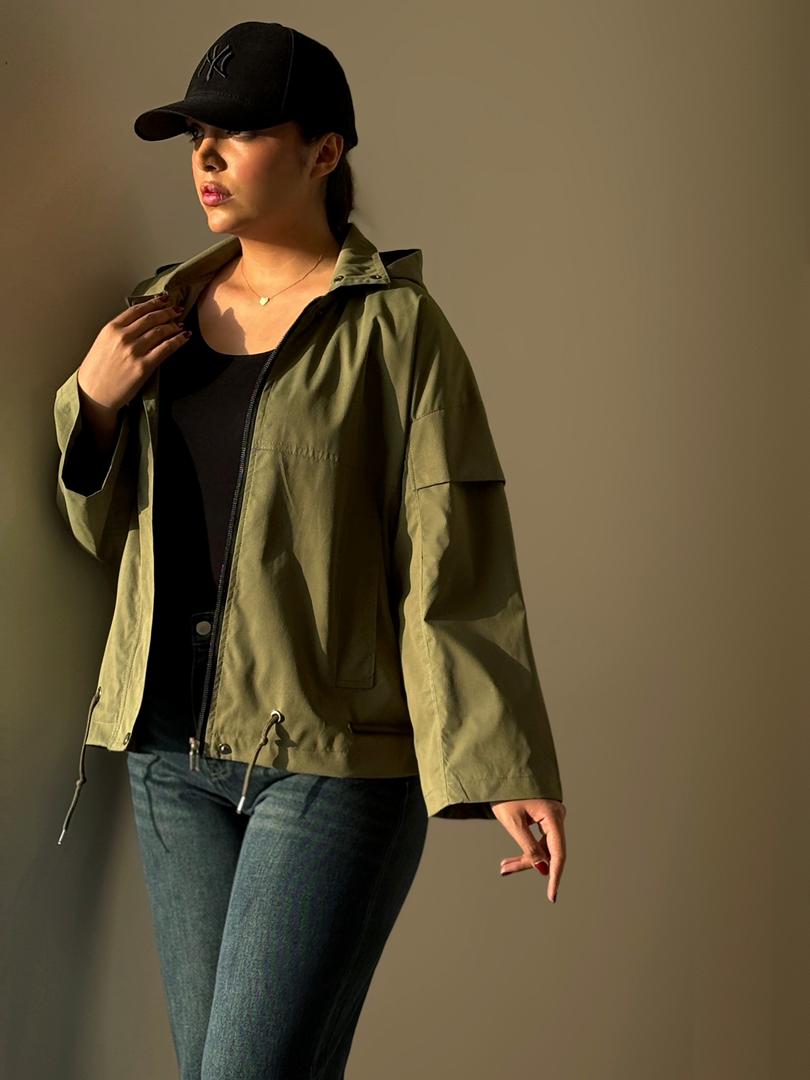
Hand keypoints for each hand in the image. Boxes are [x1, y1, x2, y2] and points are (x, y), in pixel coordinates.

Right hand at [76, 293, 188, 412]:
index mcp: (111, 329)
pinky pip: (165, 349)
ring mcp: (134, 352)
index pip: (137, 309)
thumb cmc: (97, 371)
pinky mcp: (144, 366)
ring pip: (160, 331)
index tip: (163, 299)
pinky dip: (177, 340)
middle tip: (177, 309)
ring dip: (173, 325)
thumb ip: (119, 331)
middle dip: (167, 312)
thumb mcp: (103, 343)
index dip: (153, 303)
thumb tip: (140, 322)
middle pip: (151, 318)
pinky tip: (184, 336)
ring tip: (180, 323)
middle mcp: (122, 337)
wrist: (93, 394)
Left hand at [490, 797, 566, 902]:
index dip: (555, 876)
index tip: (552, 896)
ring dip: (525, 858)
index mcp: (553, 815)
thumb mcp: (513, 822)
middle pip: (548, 850)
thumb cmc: (507, 793)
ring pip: (543, 846)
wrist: (503, 768)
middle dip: (527, 863)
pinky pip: (540, 838)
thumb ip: (529, 846)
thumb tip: (543, 868)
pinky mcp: (546, 817)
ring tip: (504, 866)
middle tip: (504, 869)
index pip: (558, 853)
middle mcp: (557, 816)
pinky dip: (527, 848)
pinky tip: (511, 861)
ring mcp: (553, 816)